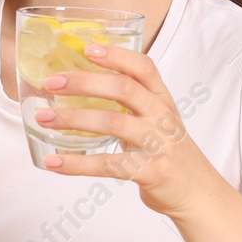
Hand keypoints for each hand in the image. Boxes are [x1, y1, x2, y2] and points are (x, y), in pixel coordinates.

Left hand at [32, 42, 223, 217]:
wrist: (198, 194)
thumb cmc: (169, 153)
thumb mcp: (158, 121)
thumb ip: (132, 103)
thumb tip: (82, 84)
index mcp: (162, 101)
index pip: (144, 68)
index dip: (117, 55)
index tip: (88, 47)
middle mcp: (162, 118)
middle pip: (124, 89)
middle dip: (84, 82)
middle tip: (51, 83)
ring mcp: (158, 144)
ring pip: (114, 123)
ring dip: (73, 118)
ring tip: (43, 118)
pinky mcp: (150, 171)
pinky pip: (108, 165)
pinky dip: (77, 164)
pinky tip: (53, 162)